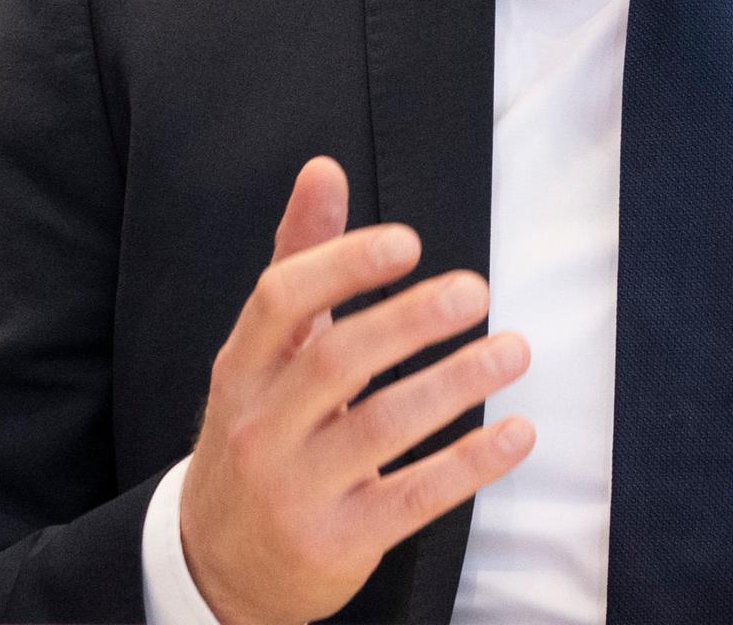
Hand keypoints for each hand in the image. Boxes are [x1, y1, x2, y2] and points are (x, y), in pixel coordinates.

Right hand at [175, 157, 535, 624]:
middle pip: (335, 361)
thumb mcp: (262, 355)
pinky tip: (518, 434)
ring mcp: (294, 490)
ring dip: (455, 384)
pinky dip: (470, 464)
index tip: (409, 242)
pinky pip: (411, 499)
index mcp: (241, 369)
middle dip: (410, 321)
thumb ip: (301, 261)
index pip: (280, 302)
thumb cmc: (258, 433)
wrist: (214, 563)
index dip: (344, 265)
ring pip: (379, 428)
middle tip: (477, 291)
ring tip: (514, 350)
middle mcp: (259, 427)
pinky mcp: (336, 542)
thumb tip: (323, 169)